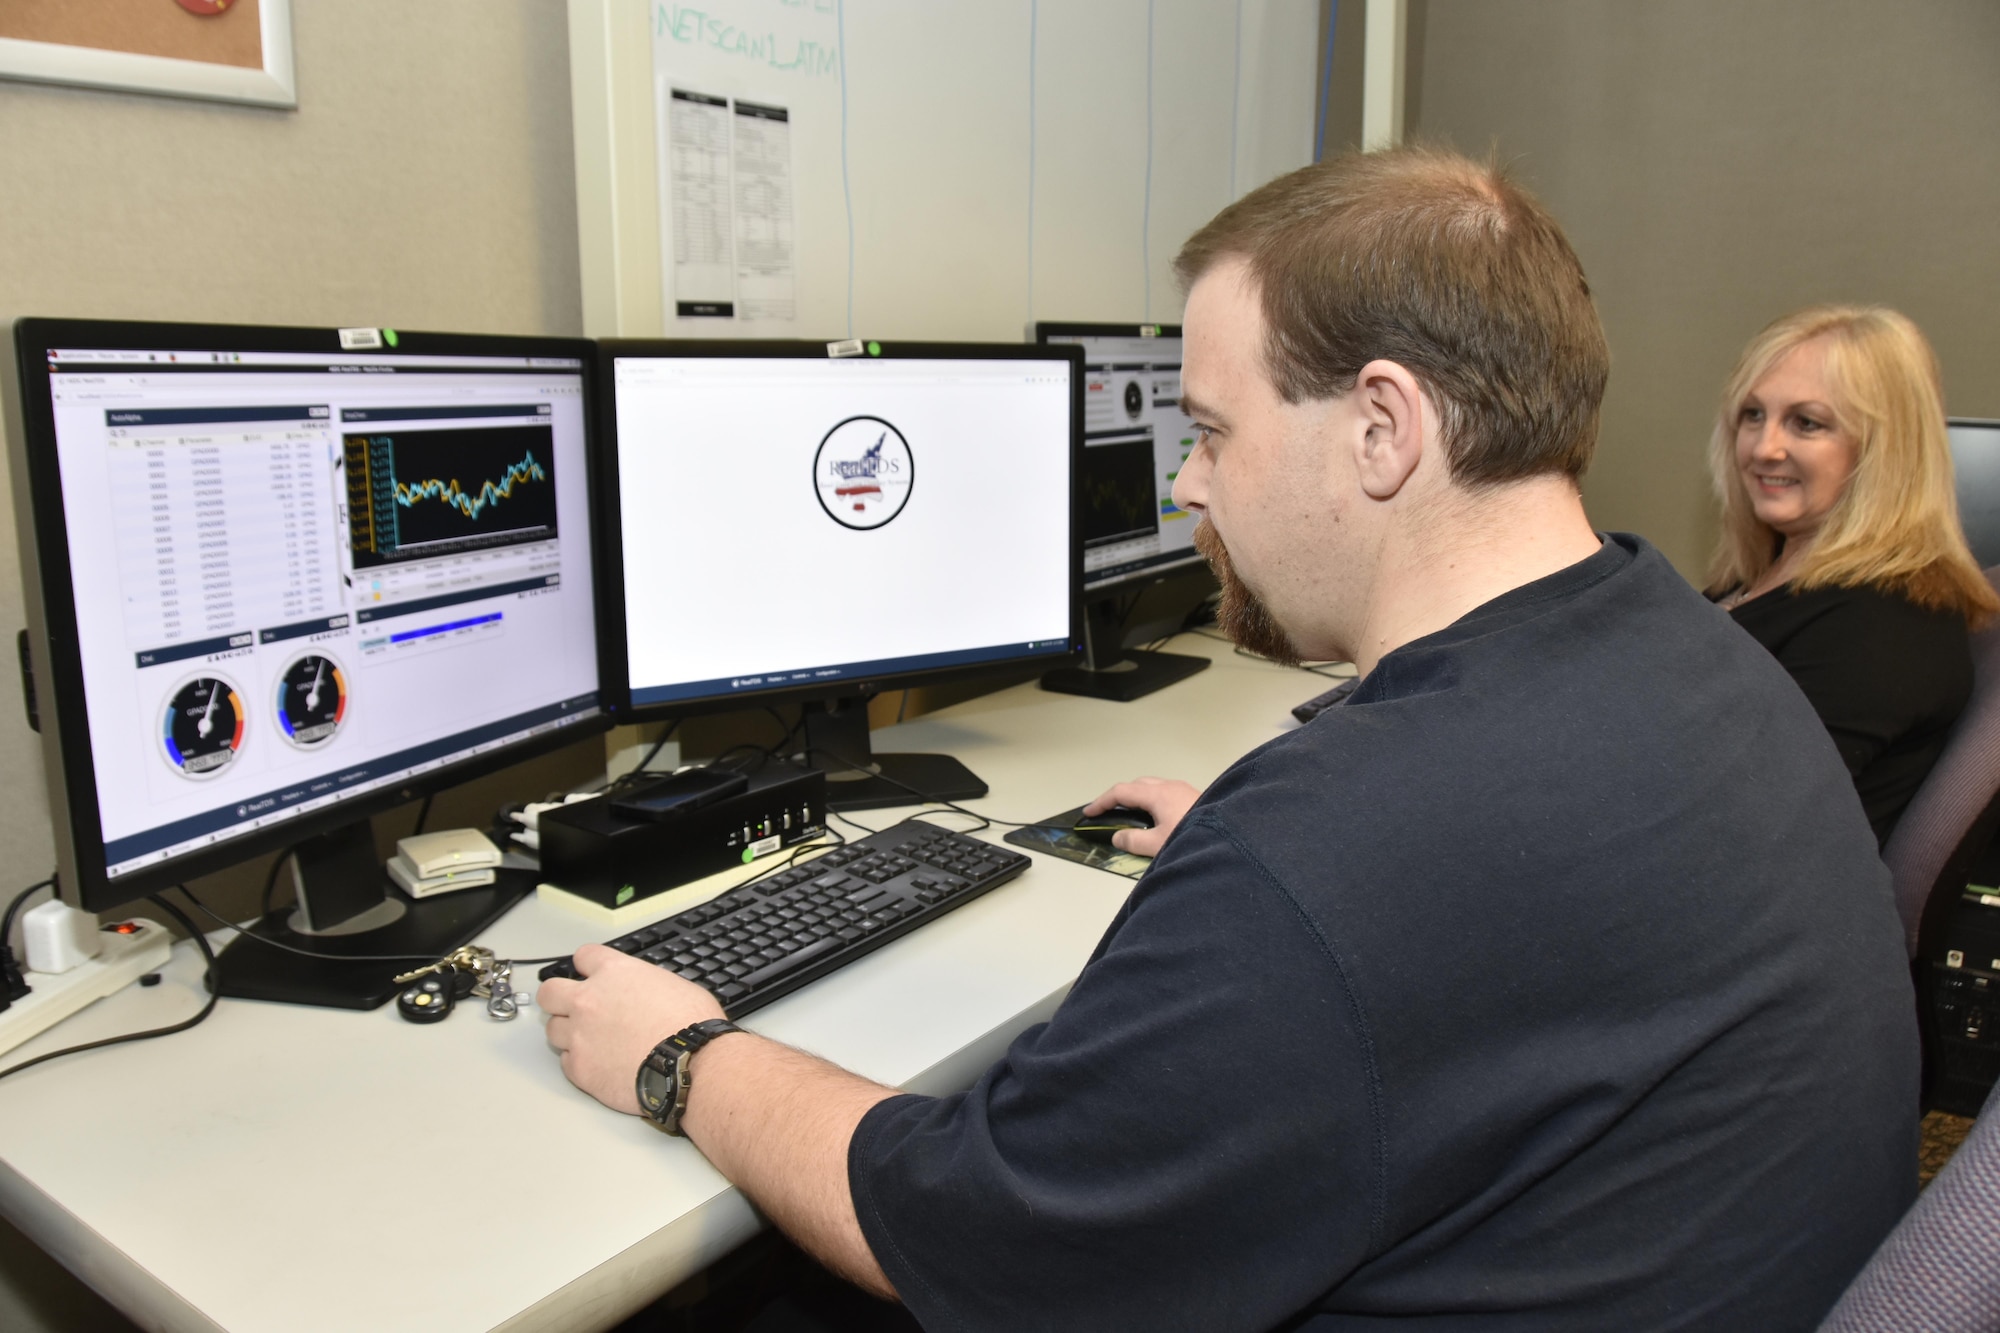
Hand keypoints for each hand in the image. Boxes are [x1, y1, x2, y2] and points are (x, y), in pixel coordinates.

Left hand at [538, 944, 726, 1114]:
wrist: (690, 1064)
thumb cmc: (691, 1025)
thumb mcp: (672, 985)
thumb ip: (643, 984)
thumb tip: (642, 993)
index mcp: (614, 973)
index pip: (583, 956)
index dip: (587, 966)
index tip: (590, 975)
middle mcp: (589, 1000)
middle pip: (549, 992)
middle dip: (558, 998)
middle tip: (571, 1008)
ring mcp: (579, 1035)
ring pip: (552, 1029)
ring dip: (568, 1033)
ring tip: (589, 1042)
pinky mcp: (579, 1068)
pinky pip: (566, 1062)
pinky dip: (579, 1063)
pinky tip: (597, 1065)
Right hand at [1083, 778, 1200, 856]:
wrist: (1230, 834)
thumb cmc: (1193, 837)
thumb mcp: (1158, 844)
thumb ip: (1133, 841)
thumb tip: (1118, 836)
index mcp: (1158, 794)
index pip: (1121, 792)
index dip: (1102, 801)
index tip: (1089, 812)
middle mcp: (1170, 787)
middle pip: (1137, 785)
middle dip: (1119, 797)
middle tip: (1108, 812)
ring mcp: (1184, 790)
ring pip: (1153, 787)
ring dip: (1137, 798)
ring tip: (1129, 816)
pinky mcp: (1195, 798)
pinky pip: (1166, 793)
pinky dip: (1152, 801)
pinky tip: (1156, 818)